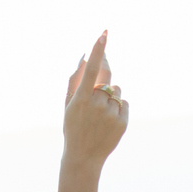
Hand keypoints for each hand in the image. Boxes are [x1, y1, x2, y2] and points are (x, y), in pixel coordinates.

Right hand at [62, 32, 127, 171]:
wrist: (83, 157)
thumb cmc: (73, 126)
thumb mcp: (68, 104)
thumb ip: (75, 79)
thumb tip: (85, 56)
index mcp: (81, 99)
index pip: (91, 69)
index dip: (98, 51)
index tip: (104, 34)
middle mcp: (96, 104)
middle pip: (108, 81)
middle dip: (103, 86)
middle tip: (94, 103)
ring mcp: (110, 113)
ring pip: (117, 91)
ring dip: (111, 98)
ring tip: (100, 116)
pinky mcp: (122, 121)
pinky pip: (124, 103)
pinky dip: (118, 108)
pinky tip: (108, 122)